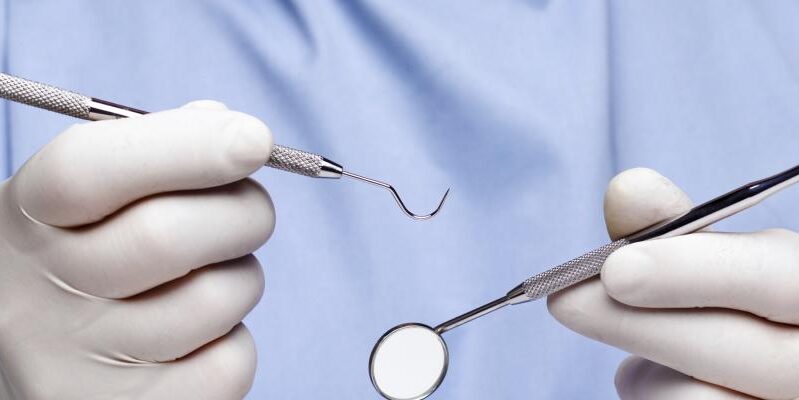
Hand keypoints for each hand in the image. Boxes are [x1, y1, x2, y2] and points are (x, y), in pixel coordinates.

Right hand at [0, 101, 274, 398]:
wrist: (41, 355)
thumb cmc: (86, 260)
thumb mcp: (90, 201)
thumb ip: (154, 154)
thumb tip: (230, 130)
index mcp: (28, 217)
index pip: (89, 170)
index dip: (185, 147)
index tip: (255, 138)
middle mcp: (37, 293)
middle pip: (168, 236)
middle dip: (244, 211)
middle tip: (251, 211)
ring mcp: (76, 363)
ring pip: (216, 300)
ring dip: (242, 278)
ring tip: (210, 279)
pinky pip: (229, 364)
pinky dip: (233, 341)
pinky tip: (197, 338)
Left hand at [548, 168, 798, 399]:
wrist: (759, 370)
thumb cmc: (733, 304)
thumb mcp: (716, 260)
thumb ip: (674, 230)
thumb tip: (626, 190)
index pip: (777, 278)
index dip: (693, 273)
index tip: (615, 269)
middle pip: (734, 349)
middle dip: (634, 322)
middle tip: (565, 300)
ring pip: (701, 399)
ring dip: (645, 373)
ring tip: (639, 355)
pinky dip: (652, 395)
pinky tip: (657, 379)